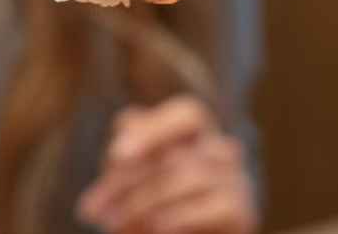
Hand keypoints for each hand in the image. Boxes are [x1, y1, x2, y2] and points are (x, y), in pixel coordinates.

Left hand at [76, 95, 255, 233]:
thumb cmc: (153, 215)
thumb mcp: (134, 184)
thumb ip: (127, 162)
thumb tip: (119, 154)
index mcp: (198, 136)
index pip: (187, 115)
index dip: (153, 130)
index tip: (117, 156)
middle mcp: (223, 152)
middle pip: (175, 153)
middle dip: (126, 183)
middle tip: (94, 211)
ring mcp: (237, 182)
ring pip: (187, 178)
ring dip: (142, 204)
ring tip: (115, 227)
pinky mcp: (243, 214)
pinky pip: (214, 206)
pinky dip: (179, 218)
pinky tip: (156, 229)